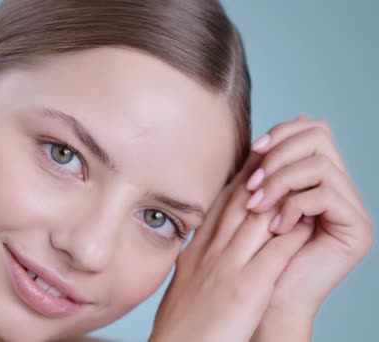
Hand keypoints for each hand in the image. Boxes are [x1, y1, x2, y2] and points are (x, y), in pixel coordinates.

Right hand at [150, 153, 313, 341]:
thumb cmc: (180, 325)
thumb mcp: (183, 284)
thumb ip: (194, 261)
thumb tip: (200, 248)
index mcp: (194, 252)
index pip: (219, 207)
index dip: (239, 180)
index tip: (254, 161)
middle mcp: (209, 252)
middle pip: (236, 203)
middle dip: (259, 174)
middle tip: (277, 150)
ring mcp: (227, 267)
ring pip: (255, 220)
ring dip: (279, 195)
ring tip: (298, 174)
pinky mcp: (246, 288)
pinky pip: (273, 252)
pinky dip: (291, 231)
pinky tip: (306, 217)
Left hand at [245, 115, 372, 340]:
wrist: (262, 302)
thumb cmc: (253, 253)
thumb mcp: (255, 200)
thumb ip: (264, 167)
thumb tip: (279, 126)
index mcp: (317, 179)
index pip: (312, 131)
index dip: (281, 133)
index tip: (253, 150)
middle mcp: (340, 189)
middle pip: (320, 137)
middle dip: (280, 155)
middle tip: (254, 183)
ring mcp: (351, 209)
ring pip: (321, 164)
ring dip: (281, 181)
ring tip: (258, 205)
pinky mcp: (357, 230)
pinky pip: (326, 194)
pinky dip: (294, 205)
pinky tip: (275, 225)